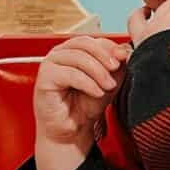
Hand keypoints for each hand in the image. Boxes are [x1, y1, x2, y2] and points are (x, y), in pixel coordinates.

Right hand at [33, 36, 128, 169]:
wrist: (73, 129)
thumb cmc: (87, 104)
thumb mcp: (109, 80)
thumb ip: (117, 64)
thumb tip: (125, 49)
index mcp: (75, 50)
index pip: (94, 39)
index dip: (111, 47)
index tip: (125, 57)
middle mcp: (60, 53)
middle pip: (85, 44)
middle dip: (105, 56)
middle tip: (116, 69)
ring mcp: (50, 65)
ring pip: (78, 58)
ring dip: (98, 71)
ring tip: (108, 86)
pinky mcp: (44, 79)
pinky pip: (69, 74)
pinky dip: (87, 83)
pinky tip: (97, 92)